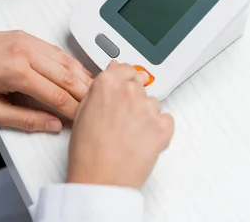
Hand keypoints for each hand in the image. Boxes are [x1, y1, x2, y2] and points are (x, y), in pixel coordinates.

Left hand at [0, 31, 91, 132]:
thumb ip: (25, 120)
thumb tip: (52, 124)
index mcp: (15, 71)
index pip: (56, 94)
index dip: (73, 110)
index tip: (83, 120)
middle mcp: (24, 51)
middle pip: (67, 74)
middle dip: (85, 93)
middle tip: (96, 107)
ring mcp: (26, 40)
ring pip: (65, 59)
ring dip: (82, 75)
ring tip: (93, 91)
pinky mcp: (26, 35)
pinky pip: (55, 49)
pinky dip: (71, 62)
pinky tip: (78, 73)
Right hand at [67, 62, 173, 188]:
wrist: (101, 181)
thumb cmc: (87, 152)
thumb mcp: (83, 111)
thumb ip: (100, 88)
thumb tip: (112, 72)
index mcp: (107, 83)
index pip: (126, 68)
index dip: (125, 79)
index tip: (125, 86)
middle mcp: (129, 91)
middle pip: (139, 85)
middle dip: (134, 99)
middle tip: (123, 119)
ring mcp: (148, 108)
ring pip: (153, 103)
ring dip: (146, 114)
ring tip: (131, 134)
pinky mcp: (163, 126)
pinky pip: (167, 119)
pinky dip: (159, 129)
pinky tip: (143, 140)